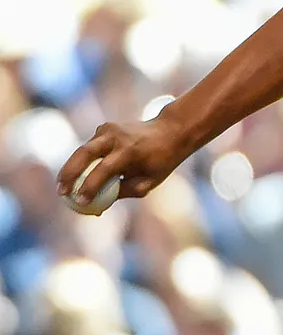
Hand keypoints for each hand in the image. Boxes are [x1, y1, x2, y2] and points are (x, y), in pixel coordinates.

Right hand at [56, 114, 194, 204]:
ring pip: (83, 149)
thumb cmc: (160, 162)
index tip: (80, 201)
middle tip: (61, 192)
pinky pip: (90, 147)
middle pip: (84, 153)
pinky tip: (78, 175)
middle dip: (69, 173)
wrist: (170, 131)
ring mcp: (109, 129)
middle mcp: (117, 137)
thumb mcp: (148, 182)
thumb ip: (124, 192)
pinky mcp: (104, 128)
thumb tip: (98, 206)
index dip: (90, 186)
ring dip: (70, 168)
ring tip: (61, 187)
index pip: (105, 169)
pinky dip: (82, 161)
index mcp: (131, 151)